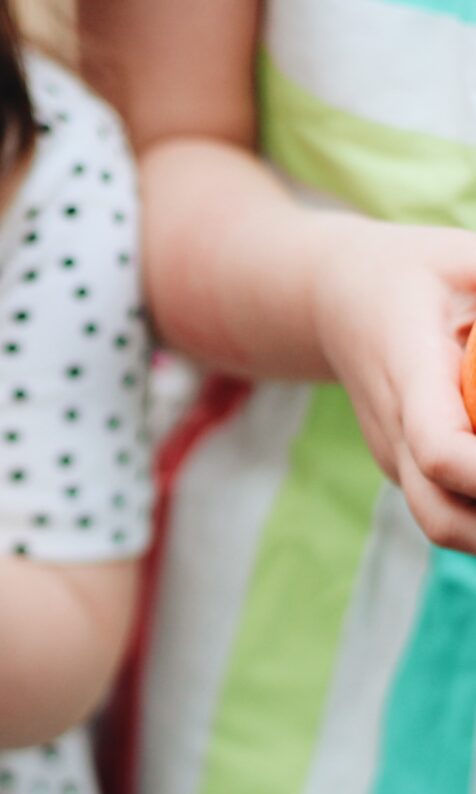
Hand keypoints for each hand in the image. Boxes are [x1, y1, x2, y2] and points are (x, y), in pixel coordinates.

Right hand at [310, 215, 475, 551]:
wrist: (340, 300)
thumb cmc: (418, 272)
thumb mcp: (469, 261)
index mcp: (406, 373)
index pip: (439, 450)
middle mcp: (393, 429)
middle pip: (440, 516)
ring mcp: (395, 455)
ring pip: (443, 523)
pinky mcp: (405, 466)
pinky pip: (446, 508)